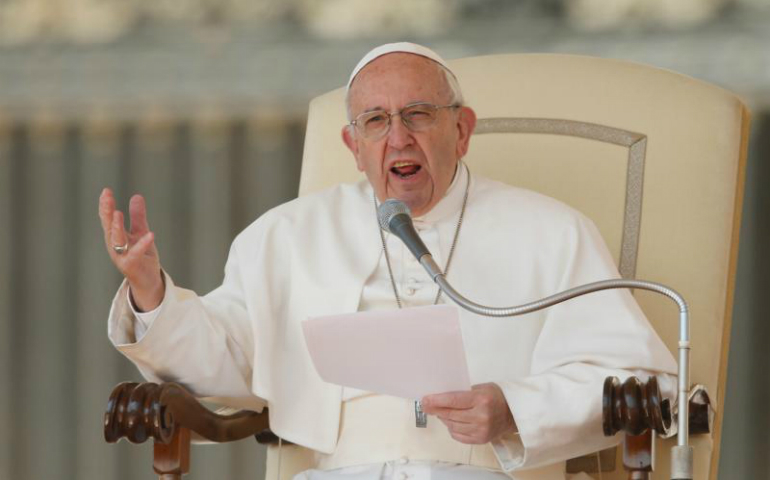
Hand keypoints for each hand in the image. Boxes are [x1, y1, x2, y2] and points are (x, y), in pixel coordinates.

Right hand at [98, 188, 163, 310]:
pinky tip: (151, 234)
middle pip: (109, 226)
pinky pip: (136, 253)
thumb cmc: (142, 256)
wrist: (147, 281)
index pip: (108, 219)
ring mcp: (121, 256)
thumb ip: (138, 216)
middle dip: (107, 212)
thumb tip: (136, 196)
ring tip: (118, 213)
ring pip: (117, 240)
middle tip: (107, 197)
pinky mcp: (132, 265)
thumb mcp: (140, 233)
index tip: (106, 191)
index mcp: (115, 236)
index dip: (106, 205)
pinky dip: (143, 244)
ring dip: (116, 227)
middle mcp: (115, 246)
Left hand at [421, 383, 516, 443]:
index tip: (425, 400)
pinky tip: (450, 422)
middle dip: (435, 410)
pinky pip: (458, 435)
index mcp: (481, 399)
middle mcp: (481, 416)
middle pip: (451, 414)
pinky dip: (451, 428)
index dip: (437, 401)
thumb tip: (439, 397)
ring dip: (443, 418)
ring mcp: (481, 430)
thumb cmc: (495, 396)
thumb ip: (462, 393)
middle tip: (426, 405)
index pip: (453, 401)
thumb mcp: (480, 388)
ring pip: (452, 425)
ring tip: (440, 412)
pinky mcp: (480, 440)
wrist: (513, 413)